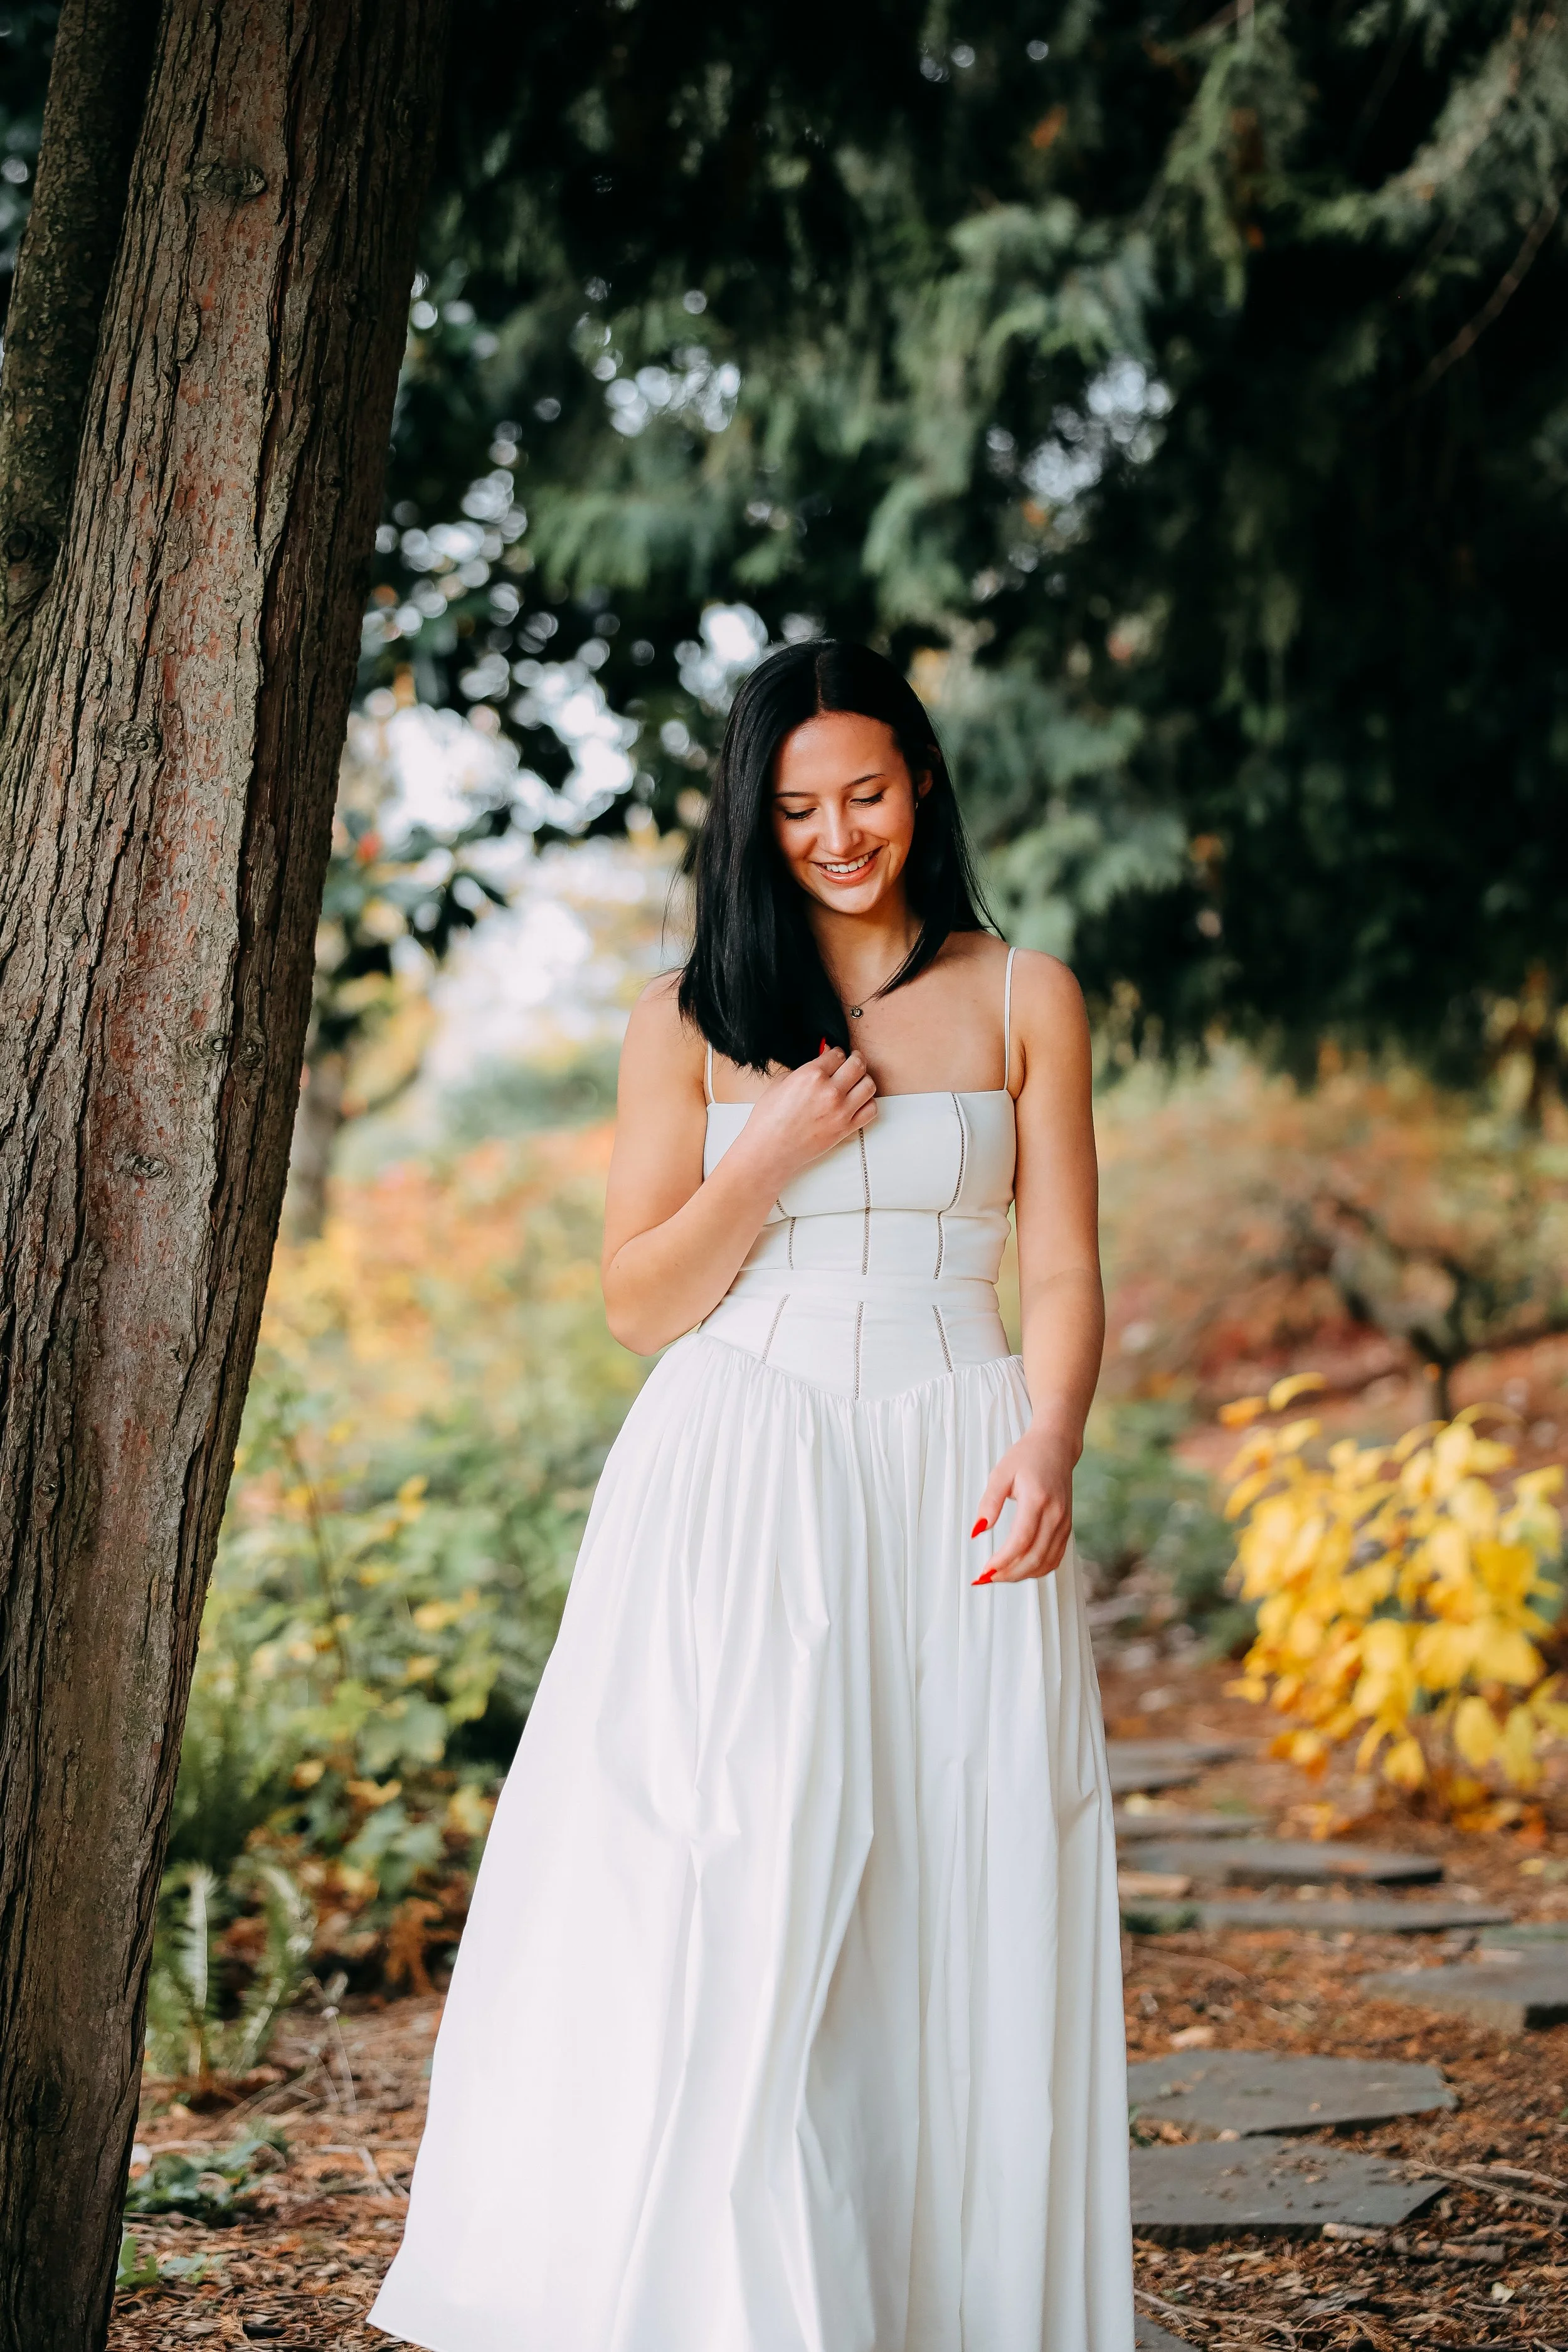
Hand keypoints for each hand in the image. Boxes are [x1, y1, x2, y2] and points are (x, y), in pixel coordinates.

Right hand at [734, 1044, 876, 1188]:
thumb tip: (820, 1061)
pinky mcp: (846, 1128)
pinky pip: (871, 1109)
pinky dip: (867, 1102)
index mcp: (811, 1075)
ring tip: (856, 1081)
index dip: (836, 1053)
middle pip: (858, 1065)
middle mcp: (830, 1090)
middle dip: (856, 1059)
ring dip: (864, 1079)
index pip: (838, 1054)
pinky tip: (857, 1101)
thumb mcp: (781, 1082)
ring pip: (869, 1085)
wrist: (770, 1149)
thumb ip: (804, 1069)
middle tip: (852, 1060)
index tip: (835, 1056)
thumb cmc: (769, 1118)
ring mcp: (841, 1110)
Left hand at [969, 1424, 1075, 1583]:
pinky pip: (1055, 1558)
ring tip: (999, 1576)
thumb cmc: (1027, 1457)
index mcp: (1037, 1500)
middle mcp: (1055, 1514)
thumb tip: (978, 1530)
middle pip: (1035, 1557)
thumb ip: (989, 1502)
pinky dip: (1037, 1569)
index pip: (1021, 1540)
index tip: (985, 1570)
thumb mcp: (1001, 1473)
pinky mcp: (1067, 1527)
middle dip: (1009, 1573)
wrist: (1056, 1447)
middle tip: (986, 1578)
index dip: (1004, 1560)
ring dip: (1022, 1575)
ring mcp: (1064, 1523)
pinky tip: (1020, 1570)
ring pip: (1046, 1562)